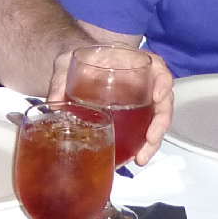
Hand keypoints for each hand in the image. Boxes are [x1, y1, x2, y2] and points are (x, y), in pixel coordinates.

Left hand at [45, 48, 173, 164]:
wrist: (74, 68)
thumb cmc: (76, 60)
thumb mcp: (66, 63)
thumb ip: (59, 78)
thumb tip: (53, 102)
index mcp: (131, 62)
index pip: (158, 68)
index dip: (163, 82)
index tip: (158, 96)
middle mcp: (141, 81)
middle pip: (163, 100)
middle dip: (160, 122)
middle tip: (150, 139)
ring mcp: (139, 99)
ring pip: (155, 119)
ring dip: (152, 140)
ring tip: (141, 157)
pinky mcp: (132, 115)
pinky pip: (143, 129)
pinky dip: (140, 144)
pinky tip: (132, 158)